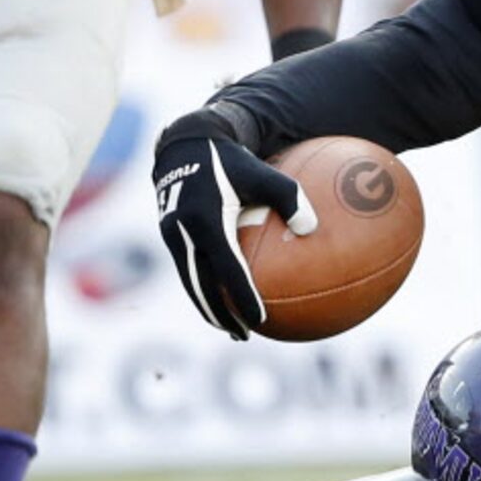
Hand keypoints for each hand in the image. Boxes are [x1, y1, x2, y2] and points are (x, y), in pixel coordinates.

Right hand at [153, 113, 317, 340]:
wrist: (186, 145)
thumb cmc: (233, 160)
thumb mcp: (264, 173)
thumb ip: (290, 198)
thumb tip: (312, 229)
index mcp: (207, 220)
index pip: (227, 268)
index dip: (242, 297)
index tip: (260, 319)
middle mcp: (184, 233)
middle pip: (202, 287)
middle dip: (222, 315)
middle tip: (244, 335)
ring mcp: (172, 237)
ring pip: (191, 284)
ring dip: (209, 308)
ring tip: (230, 327)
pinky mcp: (169, 236)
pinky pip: (187, 270)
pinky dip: (203, 289)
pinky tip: (222, 297)